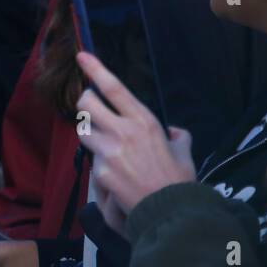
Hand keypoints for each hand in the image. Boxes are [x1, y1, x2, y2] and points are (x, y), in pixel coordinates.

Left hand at [75, 52, 196, 214]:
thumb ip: (177, 135)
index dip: (95, 69)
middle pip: (86, 104)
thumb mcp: (184, 150)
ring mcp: (108, 151)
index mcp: (144, 121)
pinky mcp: (99, 171)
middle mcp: (123, 131)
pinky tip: (115, 173)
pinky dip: (99, 163)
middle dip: (86, 104)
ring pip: (83, 131)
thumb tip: (173, 130)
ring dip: (91, 134)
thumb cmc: (178, 179)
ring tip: (106, 145)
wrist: (169, 211)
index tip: (82, 56)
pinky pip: (91, 159)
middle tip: (92, 109)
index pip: (114, 88)